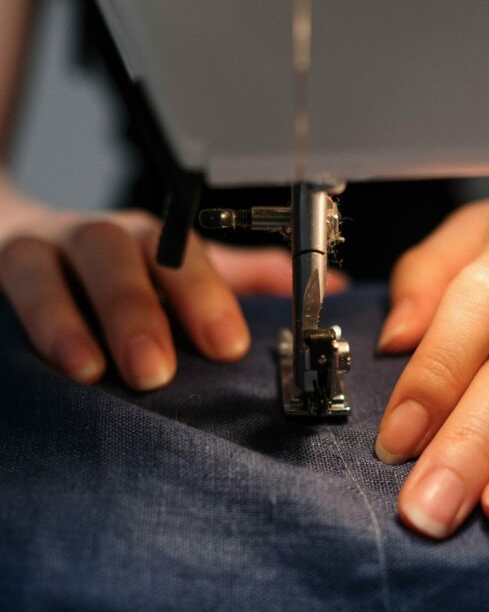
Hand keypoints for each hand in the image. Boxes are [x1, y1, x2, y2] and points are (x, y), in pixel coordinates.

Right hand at [0, 198, 346, 389]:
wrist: (21, 245)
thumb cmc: (118, 273)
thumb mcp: (183, 274)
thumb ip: (245, 281)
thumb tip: (333, 288)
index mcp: (146, 241)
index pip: (178, 253)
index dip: (203, 295)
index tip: (228, 346)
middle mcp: (89, 240)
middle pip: (110, 253)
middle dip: (134, 309)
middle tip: (154, 371)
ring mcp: (34, 257)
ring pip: (39, 270)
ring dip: (62, 318)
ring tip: (86, 372)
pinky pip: (0, 298)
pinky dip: (18, 324)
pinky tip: (27, 365)